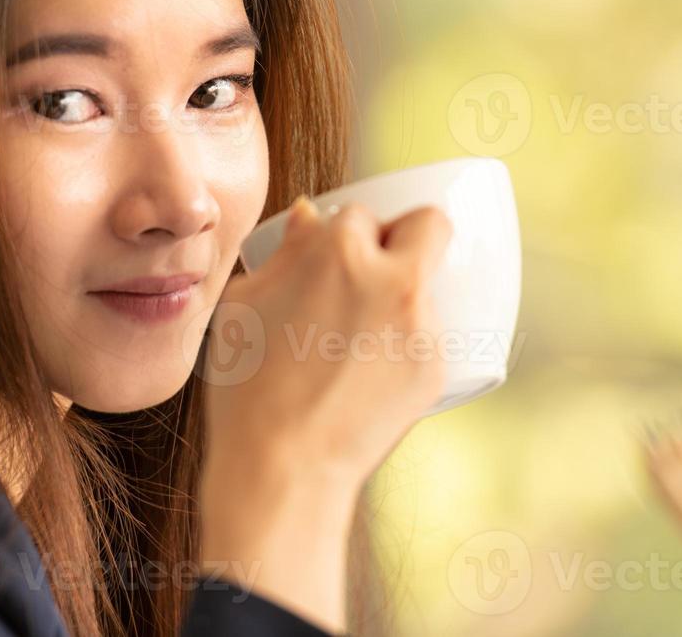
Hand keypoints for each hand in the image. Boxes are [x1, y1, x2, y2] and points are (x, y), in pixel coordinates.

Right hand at [195, 198, 452, 634]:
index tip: (336, 257)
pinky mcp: (436, 369)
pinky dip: (407, 344)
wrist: (282, 468)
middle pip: (430, 225)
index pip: (359, 213)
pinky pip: (431, 336)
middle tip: (380, 267)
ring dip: (405, 295)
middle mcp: (392, 280)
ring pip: (432, 285)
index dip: (345, 233)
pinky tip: (371, 372)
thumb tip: (309, 218)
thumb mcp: (244, 306)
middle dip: (408, 235)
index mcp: (338, 251)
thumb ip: (284, 254)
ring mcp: (422, 326)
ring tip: (366, 334)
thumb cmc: (248, 387)